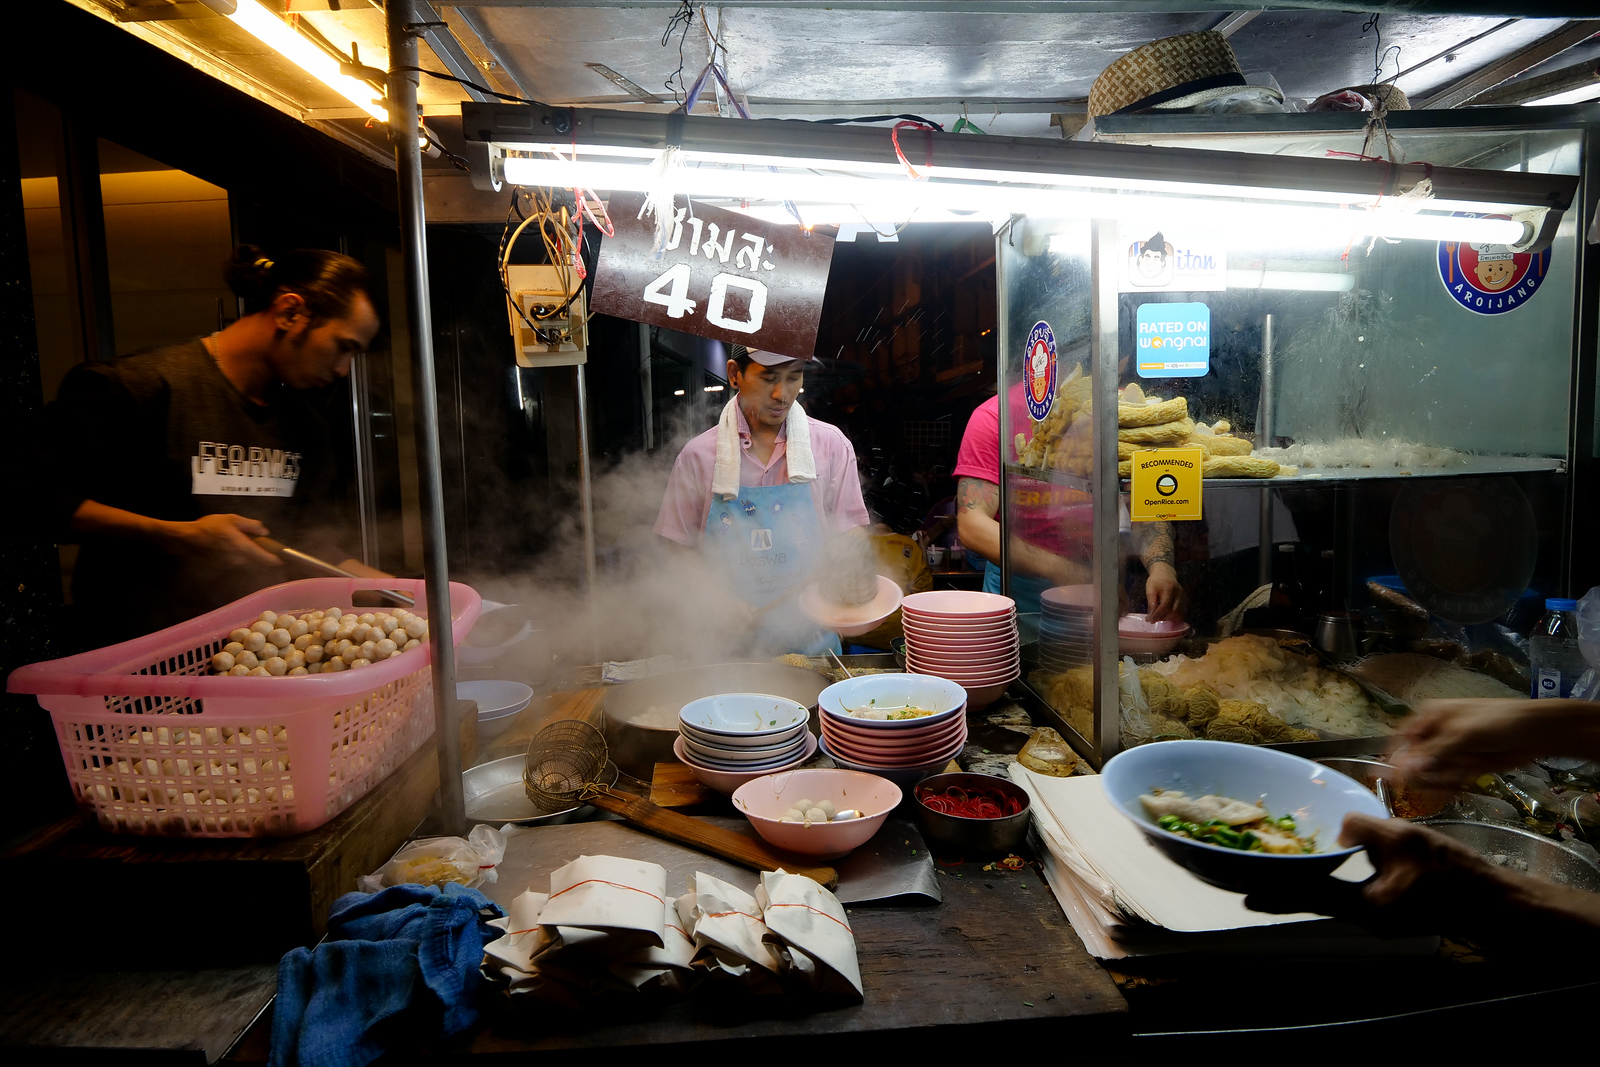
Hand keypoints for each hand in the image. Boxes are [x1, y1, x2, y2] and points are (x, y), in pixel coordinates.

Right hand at [168, 514, 282, 567]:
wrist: (185, 539)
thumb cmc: (208, 527)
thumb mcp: (232, 519)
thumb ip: (251, 525)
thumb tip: (265, 531)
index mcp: (242, 547)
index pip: (263, 557)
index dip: (274, 560)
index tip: (281, 560)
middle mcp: (237, 559)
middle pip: (253, 558)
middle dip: (253, 550)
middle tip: (246, 537)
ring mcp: (228, 565)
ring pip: (242, 560)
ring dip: (241, 552)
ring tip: (229, 538)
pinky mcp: (219, 567)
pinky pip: (231, 561)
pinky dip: (231, 554)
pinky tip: (221, 545)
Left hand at [1143, 564, 1186, 622]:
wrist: (1165, 574)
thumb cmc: (1156, 581)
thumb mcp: (1150, 589)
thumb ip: (1151, 602)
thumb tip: (1151, 615)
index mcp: (1170, 589)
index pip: (1165, 605)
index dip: (1158, 614)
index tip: (1150, 620)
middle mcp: (1179, 594)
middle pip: (1174, 611)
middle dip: (1163, 618)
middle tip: (1154, 620)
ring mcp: (1184, 597)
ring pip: (1179, 613)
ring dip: (1169, 619)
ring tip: (1160, 618)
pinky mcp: (1186, 600)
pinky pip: (1182, 612)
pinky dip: (1174, 617)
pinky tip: (1166, 616)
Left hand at [1245, 813, 1512, 938]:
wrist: (1495, 903)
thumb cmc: (1453, 874)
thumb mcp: (1405, 838)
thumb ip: (1365, 828)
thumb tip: (1339, 826)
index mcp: (1366, 906)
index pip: (1311, 899)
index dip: (1277, 894)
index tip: (1245, 895)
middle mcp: (1368, 918)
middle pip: (1316, 902)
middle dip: (1285, 890)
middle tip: (1249, 881)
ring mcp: (1380, 919)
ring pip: (1333, 900)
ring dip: (1307, 887)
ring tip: (1280, 871)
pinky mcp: (1392, 913)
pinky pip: (1352, 897)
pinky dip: (1332, 885)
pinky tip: (1324, 871)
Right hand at [1390, 699, 1575, 788]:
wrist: (1536, 733)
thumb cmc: (1497, 722)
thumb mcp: (1462, 734)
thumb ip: (1434, 753)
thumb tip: (1405, 769)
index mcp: (1429, 717)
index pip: (1402, 739)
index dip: (1395, 758)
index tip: (1391, 779)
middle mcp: (1436, 733)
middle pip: (1416, 759)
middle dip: (1422, 774)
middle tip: (1430, 786)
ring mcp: (1451, 750)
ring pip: (1432, 772)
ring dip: (1439, 782)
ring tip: (1452, 786)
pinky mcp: (1466, 764)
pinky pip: (1449, 779)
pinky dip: (1451, 786)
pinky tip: (1455, 792)